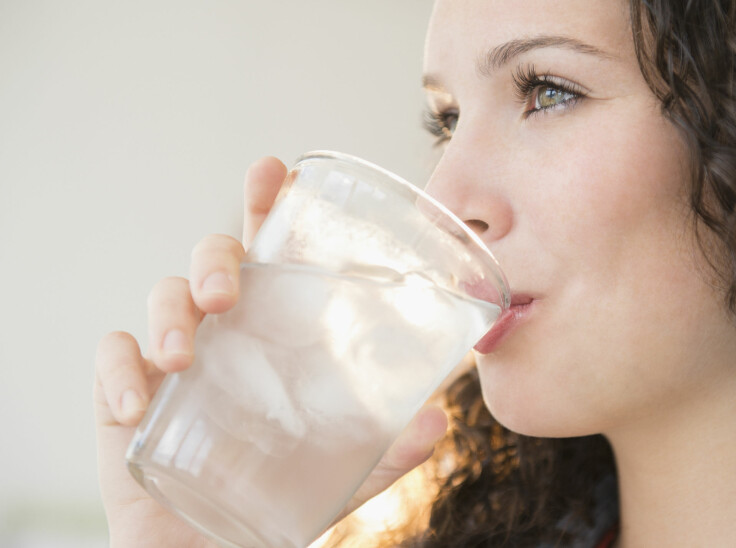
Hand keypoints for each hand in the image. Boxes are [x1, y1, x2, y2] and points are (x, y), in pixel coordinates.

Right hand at [93, 157, 448, 546]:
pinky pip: (112, 359)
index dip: (268, 205)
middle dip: (217, 256)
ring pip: (163, 296)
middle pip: (214, 258)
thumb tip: (439, 420)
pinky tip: (140, 404)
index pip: (273, 253)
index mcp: (276, 332)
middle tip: (229, 293)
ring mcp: (174, 361)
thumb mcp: (342, 475)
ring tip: (183, 354)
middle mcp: (226, 333)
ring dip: (170, 314)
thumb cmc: (280, 497)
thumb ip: (388, 451)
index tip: (275, 170)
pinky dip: (120, 370)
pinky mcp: (128, 398)